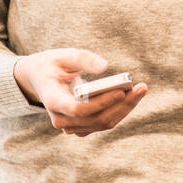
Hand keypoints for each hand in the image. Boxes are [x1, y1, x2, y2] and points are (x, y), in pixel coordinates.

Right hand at [13, 49, 147, 136]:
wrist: (41, 79)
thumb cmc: (53, 64)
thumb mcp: (64, 55)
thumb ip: (83, 58)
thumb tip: (105, 66)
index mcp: (52, 99)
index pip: (78, 109)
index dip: (101, 103)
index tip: (120, 91)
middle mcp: (60, 118)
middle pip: (95, 118)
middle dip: (121, 104)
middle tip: (142, 87)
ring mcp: (70, 126)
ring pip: (102, 123)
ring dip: (124, 108)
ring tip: (141, 89)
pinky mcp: (81, 127)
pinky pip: (104, 123)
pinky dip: (119, 111)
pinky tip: (132, 96)